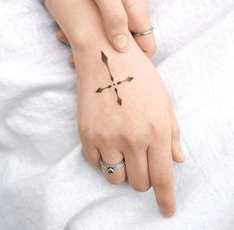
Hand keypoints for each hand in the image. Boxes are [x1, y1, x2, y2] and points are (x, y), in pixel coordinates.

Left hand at [74, 0, 155, 56]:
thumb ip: (115, 18)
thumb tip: (123, 48)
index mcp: (136, 14)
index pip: (147, 48)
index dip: (135, 63)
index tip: (115, 70)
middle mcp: (132, 15)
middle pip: (130, 48)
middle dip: (109, 57)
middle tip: (82, 59)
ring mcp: (122, 11)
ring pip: (114, 39)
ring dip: (95, 45)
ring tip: (68, 44)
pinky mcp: (111, 7)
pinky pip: (104, 27)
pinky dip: (90, 33)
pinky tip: (69, 32)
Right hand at [74, 36, 183, 217]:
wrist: (106, 55)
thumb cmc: (139, 75)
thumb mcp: (163, 101)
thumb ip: (172, 133)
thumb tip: (178, 160)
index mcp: (156, 131)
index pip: (162, 178)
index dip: (166, 199)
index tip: (167, 210)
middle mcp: (133, 139)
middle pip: (139, 183)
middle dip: (144, 177)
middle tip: (142, 160)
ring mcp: (108, 138)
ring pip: (117, 179)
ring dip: (124, 171)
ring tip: (124, 151)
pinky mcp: (87, 135)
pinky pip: (97, 163)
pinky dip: (105, 158)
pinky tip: (108, 139)